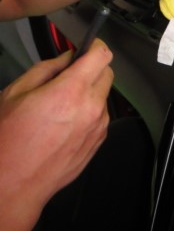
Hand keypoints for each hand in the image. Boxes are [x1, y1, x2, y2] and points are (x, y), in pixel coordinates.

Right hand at [0, 40, 111, 230]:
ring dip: (90, 92)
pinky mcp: (99, 140)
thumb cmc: (9, 141)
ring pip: (104, 95)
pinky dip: (89, 112)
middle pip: (107, 73)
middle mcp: (92, 107)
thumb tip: (67, 58)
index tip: (89, 46)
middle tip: (69, 75)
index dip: (96, 47)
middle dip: (92, 69)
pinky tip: (64, 123)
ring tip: (60, 106)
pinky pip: (101, 116)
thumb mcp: (17, 93)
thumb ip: (47, 69)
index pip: (101, 56)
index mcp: (71, 91)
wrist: (13, 184)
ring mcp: (98, 126)